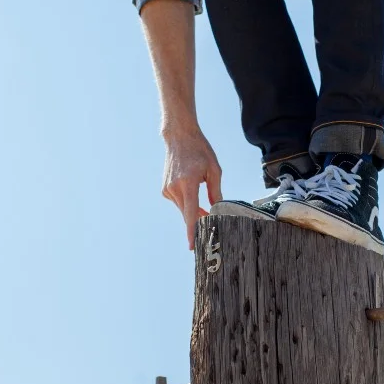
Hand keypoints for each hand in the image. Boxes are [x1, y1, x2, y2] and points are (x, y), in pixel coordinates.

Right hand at [161, 121, 222, 249]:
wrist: (179, 137)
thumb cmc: (200, 151)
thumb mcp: (214, 169)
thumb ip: (215, 192)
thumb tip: (218, 209)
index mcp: (188, 183)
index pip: (190, 213)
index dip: (192, 230)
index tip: (192, 246)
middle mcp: (175, 188)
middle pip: (188, 214)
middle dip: (199, 219)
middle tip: (210, 218)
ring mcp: (167, 190)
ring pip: (183, 209)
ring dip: (193, 209)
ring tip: (199, 189)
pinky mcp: (165, 190)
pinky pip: (179, 202)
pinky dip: (186, 201)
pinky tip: (189, 185)